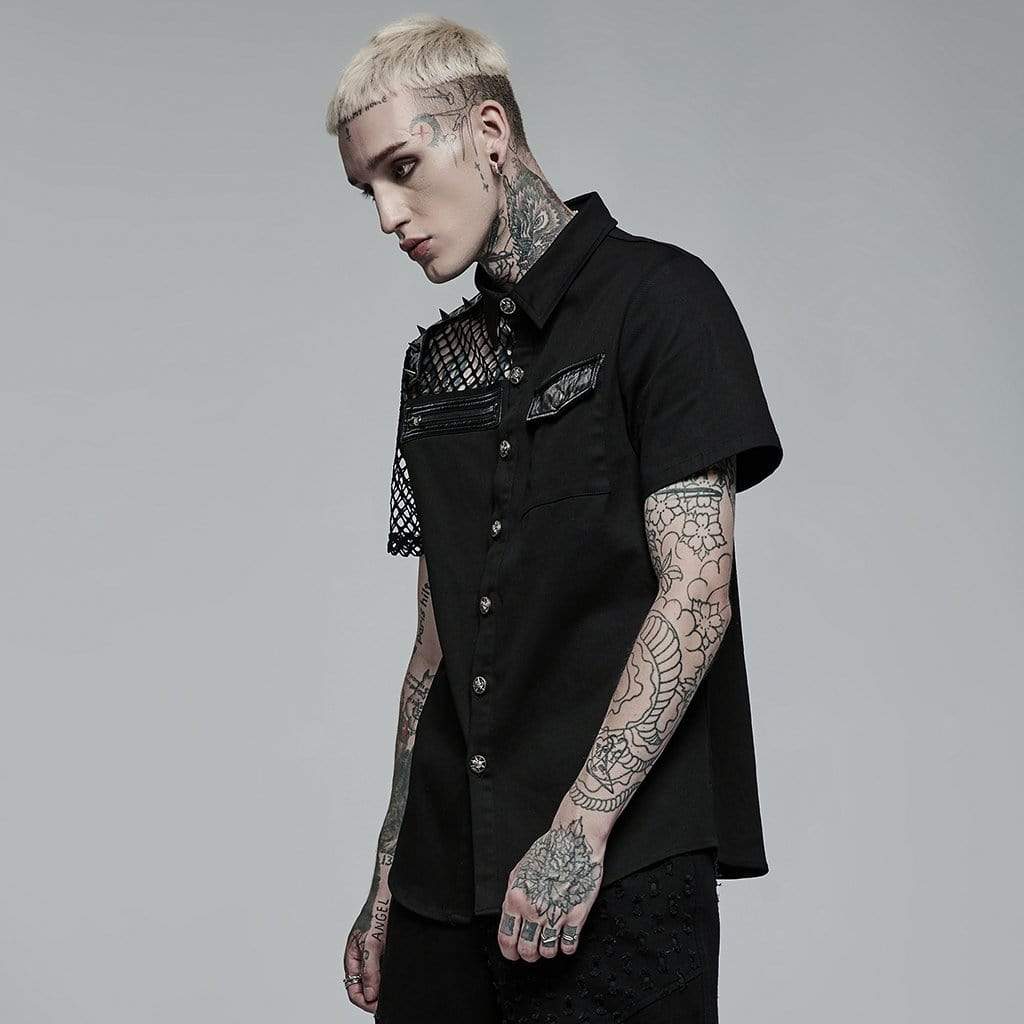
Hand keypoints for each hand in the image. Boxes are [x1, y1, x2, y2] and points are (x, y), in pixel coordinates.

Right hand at [343, 884, 391, 1013]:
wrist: (392, 893)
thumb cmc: (377, 911)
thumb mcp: (372, 943)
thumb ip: (370, 969)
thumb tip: (369, 995)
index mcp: (352, 957)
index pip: (353, 989)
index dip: (365, 1001)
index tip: (378, 1006)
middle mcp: (362, 958)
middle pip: (365, 987)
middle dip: (374, 997)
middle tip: (388, 1000)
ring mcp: (374, 954)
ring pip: (376, 980)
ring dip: (383, 986)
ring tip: (394, 987)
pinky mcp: (386, 950)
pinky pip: (386, 969)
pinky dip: (391, 975)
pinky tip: (398, 974)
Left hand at [496, 815, 605, 961]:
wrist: (575, 840)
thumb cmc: (550, 850)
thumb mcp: (521, 871)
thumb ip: (513, 896)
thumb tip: (510, 916)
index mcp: (516, 898)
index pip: (506, 938)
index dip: (510, 951)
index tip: (513, 953)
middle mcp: (534, 910)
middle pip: (526, 949)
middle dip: (528, 954)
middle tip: (532, 951)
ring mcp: (556, 914)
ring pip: (547, 951)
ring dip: (548, 951)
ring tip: (550, 943)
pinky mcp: (577, 915)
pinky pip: (569, 946)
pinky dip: (567, 947)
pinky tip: (566, 939)